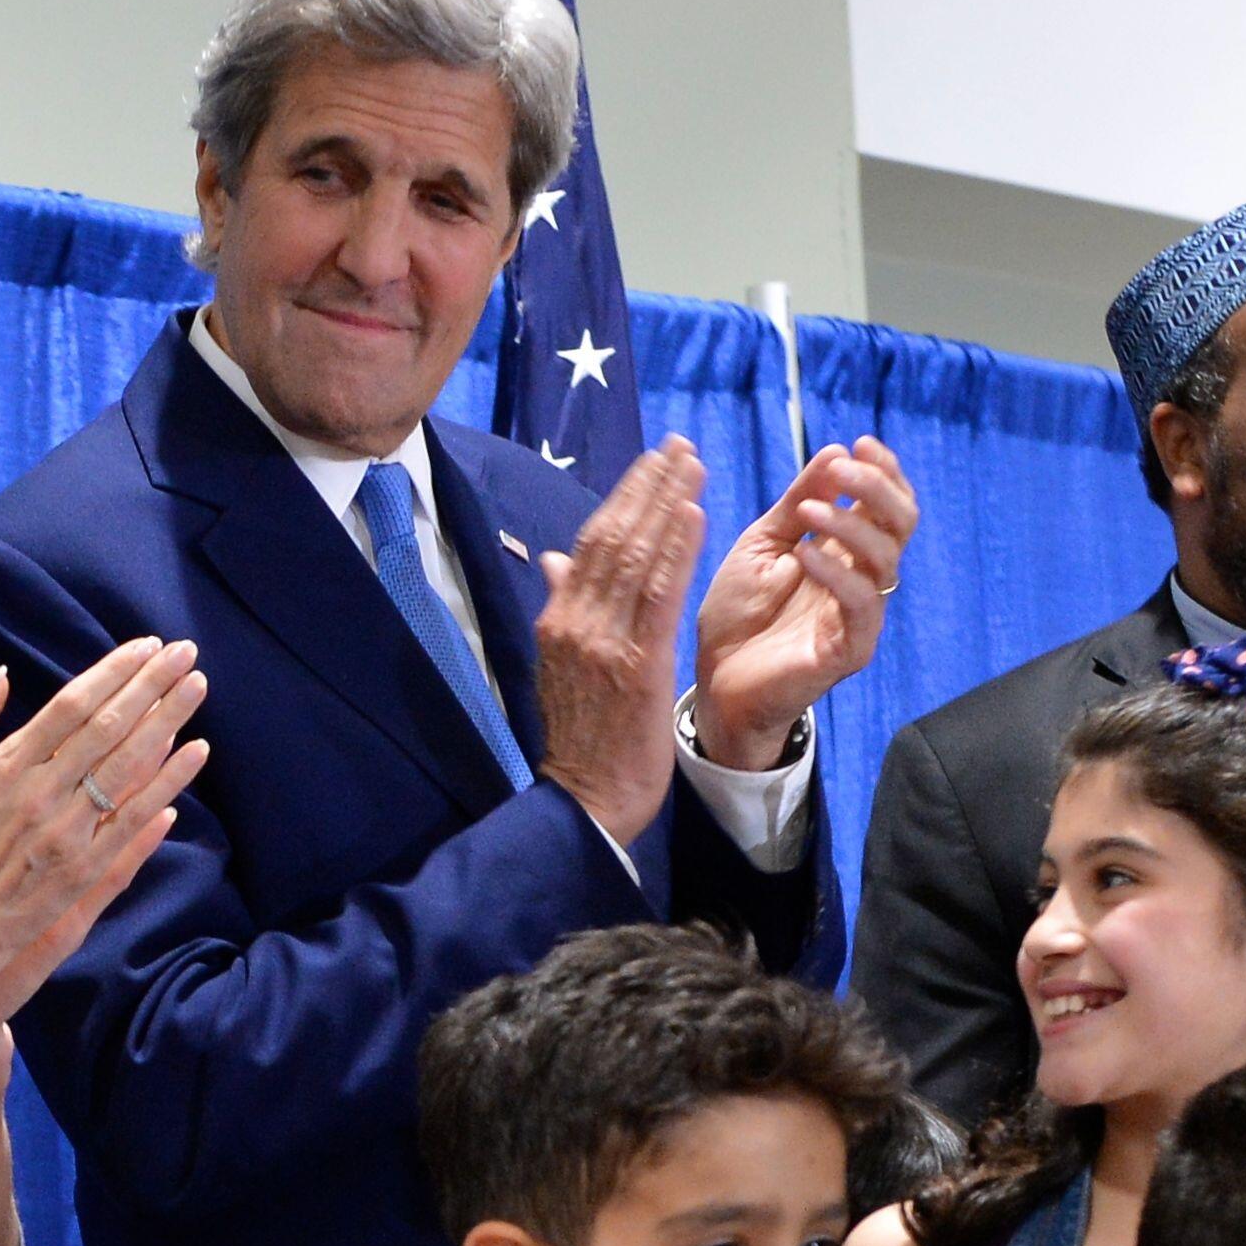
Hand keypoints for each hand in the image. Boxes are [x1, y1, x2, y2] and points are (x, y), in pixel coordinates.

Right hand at [0, 642, 206, 1013]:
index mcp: (2, 770)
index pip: (70, 706)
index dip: (112, 672)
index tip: (144, 647)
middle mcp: (41, 796)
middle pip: (108, 726)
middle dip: (151, 684)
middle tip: (185, 651)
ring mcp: (67, 836)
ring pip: (128, 766)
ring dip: (168, 721)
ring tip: (198, 686)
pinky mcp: (84, 873)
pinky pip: (134, 820)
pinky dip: (167, 784)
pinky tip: (194, 754)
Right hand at [532, 438, 711, 838]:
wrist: (586, 799)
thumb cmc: (584, 738)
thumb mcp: (561, 667)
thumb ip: (562, 608)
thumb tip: (551, 558)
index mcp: (558, 620)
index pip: (590, 543)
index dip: (624, 497)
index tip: (653, 462)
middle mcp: (575, 622)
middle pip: (612, 536)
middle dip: (648, 485)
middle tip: (679, 445)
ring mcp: (603, 642)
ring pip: (635, 556)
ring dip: (667, 503)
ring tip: (692, 464)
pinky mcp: (636, 664)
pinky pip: (658, 595)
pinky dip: (676, 551)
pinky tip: (694, 514)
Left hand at [690, 438, 910, 769]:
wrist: (714, 681)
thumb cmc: (739, 614)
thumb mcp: (763, 543)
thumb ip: (797, 502)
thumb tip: (835, 451)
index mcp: (846, 551)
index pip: (887, 504)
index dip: (883, 471)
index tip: (859, 442)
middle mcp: (862, 579)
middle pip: (901, 524)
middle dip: (878, 488)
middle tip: (844, 468)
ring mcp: (859, 616)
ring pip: (884, 559)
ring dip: (850, 525)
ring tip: (809, 512)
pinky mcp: (848, 649)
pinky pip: (861, 604)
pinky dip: (837, 572)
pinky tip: (804, 554)